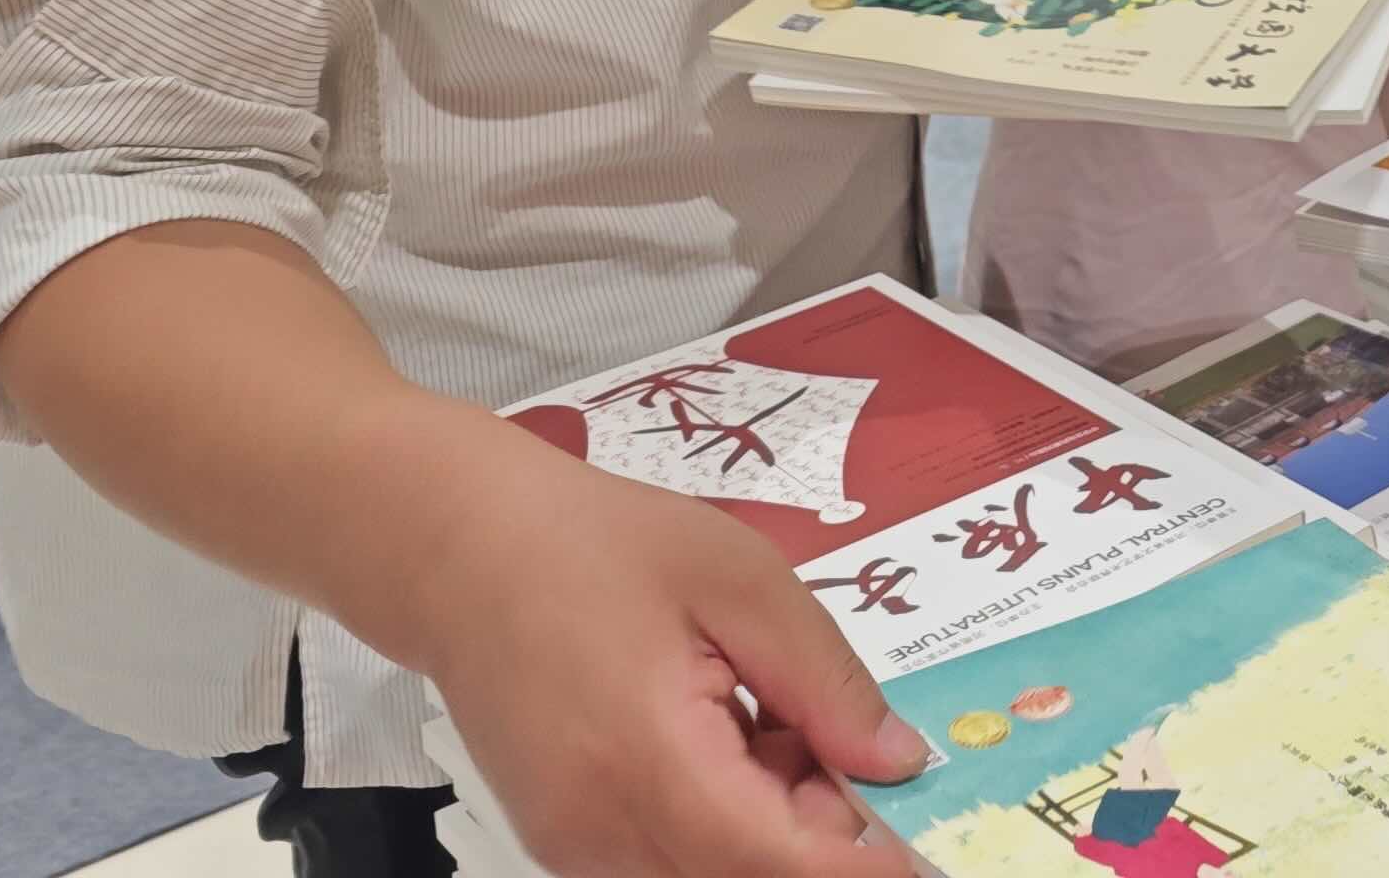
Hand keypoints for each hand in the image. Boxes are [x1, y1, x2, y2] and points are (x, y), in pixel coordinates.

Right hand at [391, 420, 925, 877]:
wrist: (460, 549)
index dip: (864, 867)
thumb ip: (826, 683)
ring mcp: (576, 848)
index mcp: (650, 764)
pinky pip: (670, 860)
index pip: (779, 865)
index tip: (929, 847)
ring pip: (711, 876)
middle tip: (845, 743)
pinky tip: (732, 736)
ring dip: (773, 830)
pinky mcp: (565, 842)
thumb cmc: (601, 545)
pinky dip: (725, 821)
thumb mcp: (741, 580)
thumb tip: (900, 763)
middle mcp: (604, 834)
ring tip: (776, 719)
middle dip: (821, 837)